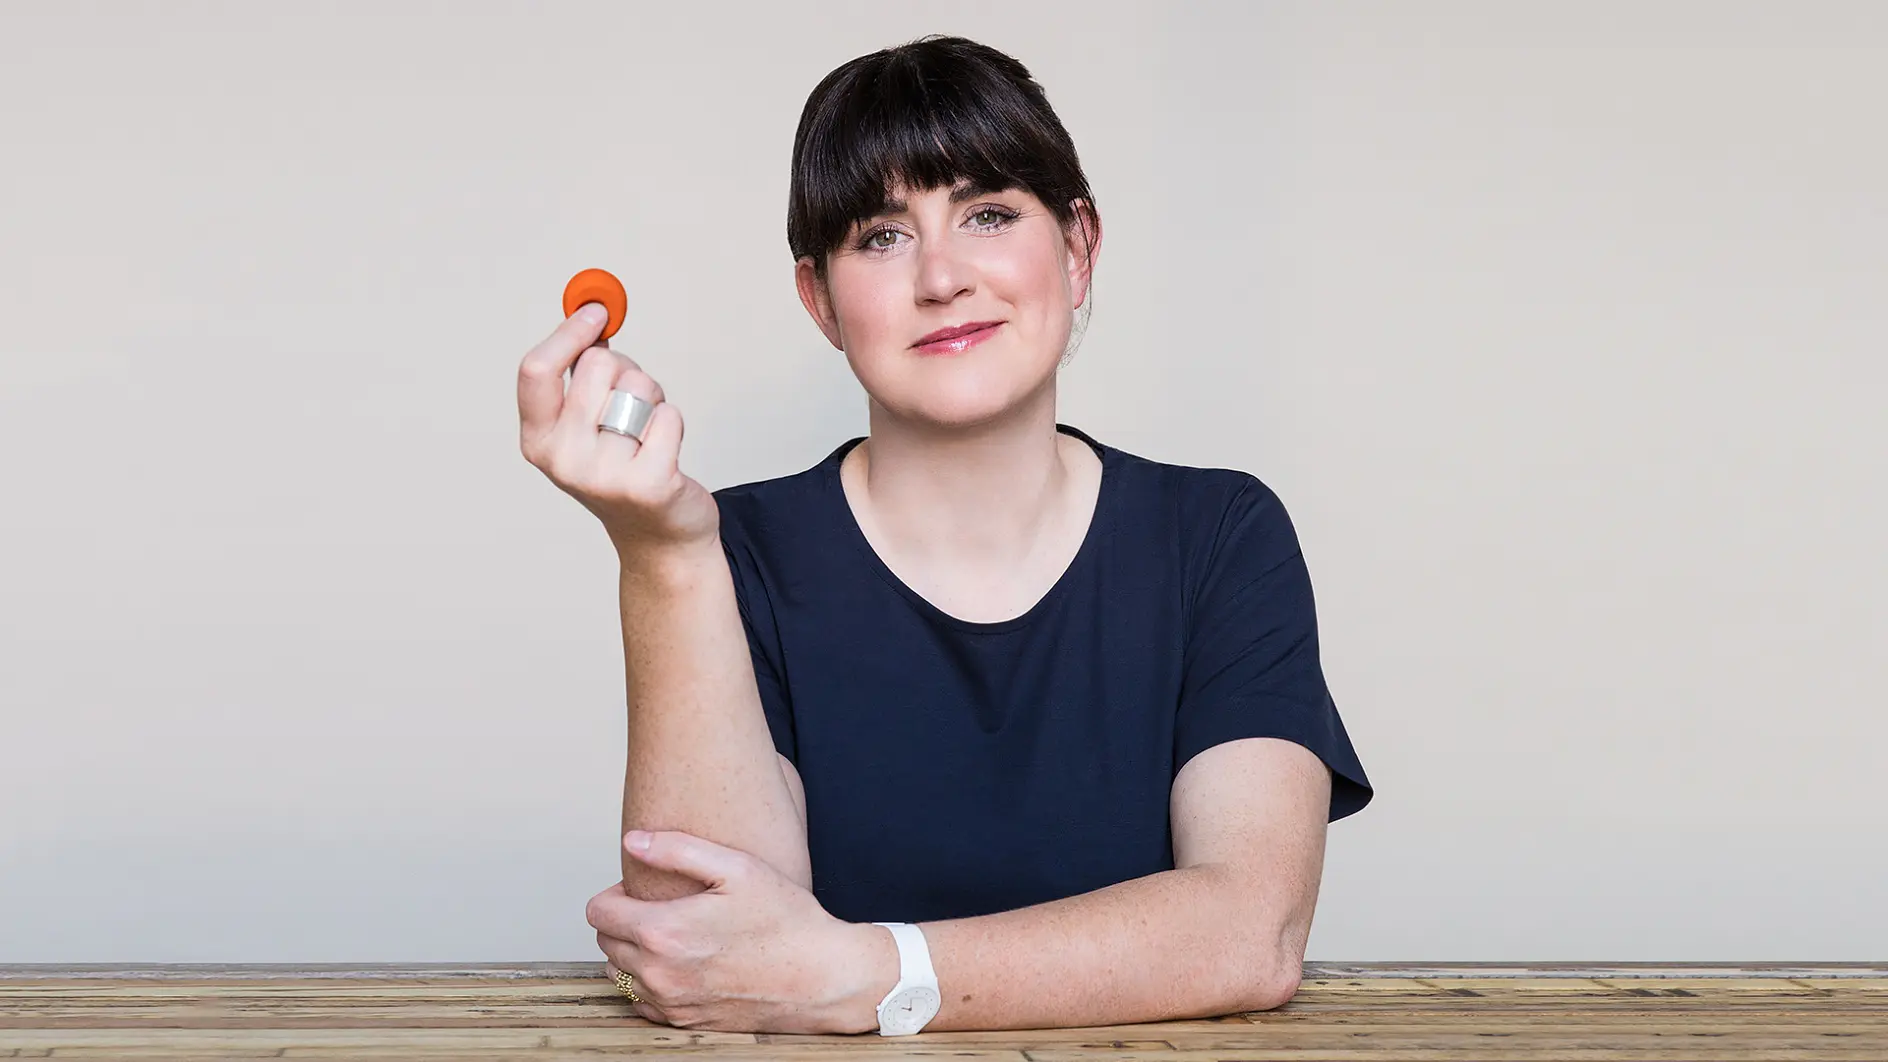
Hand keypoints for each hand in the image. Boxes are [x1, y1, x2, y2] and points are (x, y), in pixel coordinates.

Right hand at [517, 305, 719, 560]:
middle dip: (624, 369)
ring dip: (652, 398)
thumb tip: (591, 309)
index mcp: (538, 440)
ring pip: (639, 387)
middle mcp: (563, 460)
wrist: (658, 535)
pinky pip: (669, 416)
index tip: (595, 311)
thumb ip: (580, 374)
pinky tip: (665, 452)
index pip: (536, 370)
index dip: (568, 332)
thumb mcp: (584, 424)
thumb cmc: (622, 467)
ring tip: (647, 432)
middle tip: (631, 401)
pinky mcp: (649, 484)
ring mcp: (605, 476)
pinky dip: (673, 423)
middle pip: (597, 366)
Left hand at [586, 830, 891, 1034]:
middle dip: (623, 920)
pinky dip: (649, 983)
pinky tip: (681, 964)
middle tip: (661, 907)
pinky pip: (641, 1003)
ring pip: (618, 974)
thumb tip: (631, 841)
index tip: (640, 889)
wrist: (821, 977)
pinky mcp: (685, 1022)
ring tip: (671, 935)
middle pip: (604, 942)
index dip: (614, 893)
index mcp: (663, 932)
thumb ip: (676, 849)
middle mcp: (659, 973)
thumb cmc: (786, 920)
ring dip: (632, 953)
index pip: (597, 912)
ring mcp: (671, 1002)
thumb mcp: (737, 868)